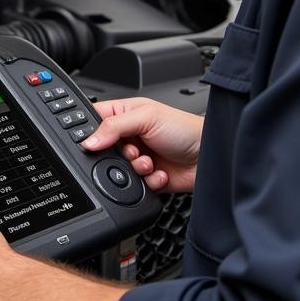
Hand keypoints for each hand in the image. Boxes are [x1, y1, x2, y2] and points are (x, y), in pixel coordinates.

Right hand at [82, 97, 201, 192]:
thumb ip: (113, 127)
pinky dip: (147, 181)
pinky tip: (159, 172)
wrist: (210, 155)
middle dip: (119, 155)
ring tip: (150, 162)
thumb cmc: (185, 128)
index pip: (95, 120)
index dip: (91, 132)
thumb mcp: (146, 117)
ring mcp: (138, 157)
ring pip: (118, 171)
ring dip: (135, 169)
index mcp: (125, 114)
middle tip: (133, 150)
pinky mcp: (146, 177)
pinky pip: (133, 186)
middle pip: (103, 150)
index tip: (96, 142)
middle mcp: (130, 136)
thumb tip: (89, 141)